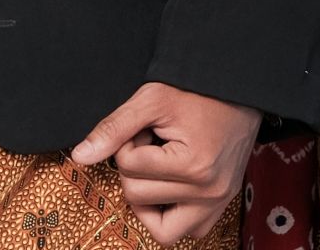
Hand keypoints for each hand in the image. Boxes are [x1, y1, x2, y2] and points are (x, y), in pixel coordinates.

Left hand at [71, 81, 259, 244]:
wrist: (239, 88)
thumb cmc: (196, 90)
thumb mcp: (152, 99)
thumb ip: (114, 128)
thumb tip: (79, 156)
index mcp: (193, 165)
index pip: (130, 168)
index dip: (128, 142)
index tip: (146, 126)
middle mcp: (208, 191)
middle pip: (138, 197)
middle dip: (136, 167)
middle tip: (153, 142)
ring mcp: (218, 202)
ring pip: (162, 229)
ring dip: (149, 200)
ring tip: (158, 167)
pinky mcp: (222, 204)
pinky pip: (189, 232)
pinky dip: (173, 215)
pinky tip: (170, 186)